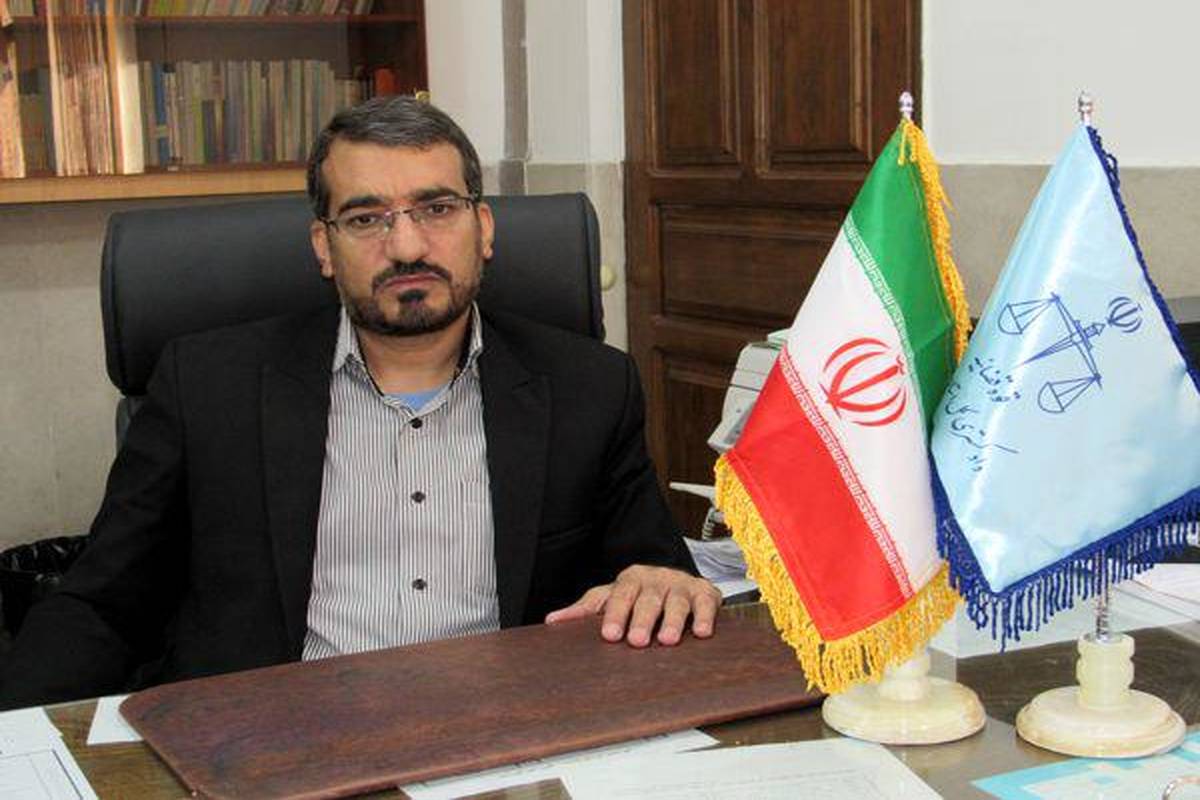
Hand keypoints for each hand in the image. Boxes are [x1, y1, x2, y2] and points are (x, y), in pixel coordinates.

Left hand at [545, 565, 721, 646]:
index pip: (620, 595)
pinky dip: (705, 617)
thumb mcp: (610, 597)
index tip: (609, 635)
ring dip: (673, 621)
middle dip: (642, 619)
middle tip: (636, 641)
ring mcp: (681, 584)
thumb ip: (585, 609)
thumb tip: (552, 621)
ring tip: (668, 640)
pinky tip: (702, 632)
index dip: (615, 614)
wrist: (674, 579)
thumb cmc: (638, 594)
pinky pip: (706, 603)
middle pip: (648, 599)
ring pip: (677, 602)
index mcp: (630, 579)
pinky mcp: (705, 593)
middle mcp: (656, 579)